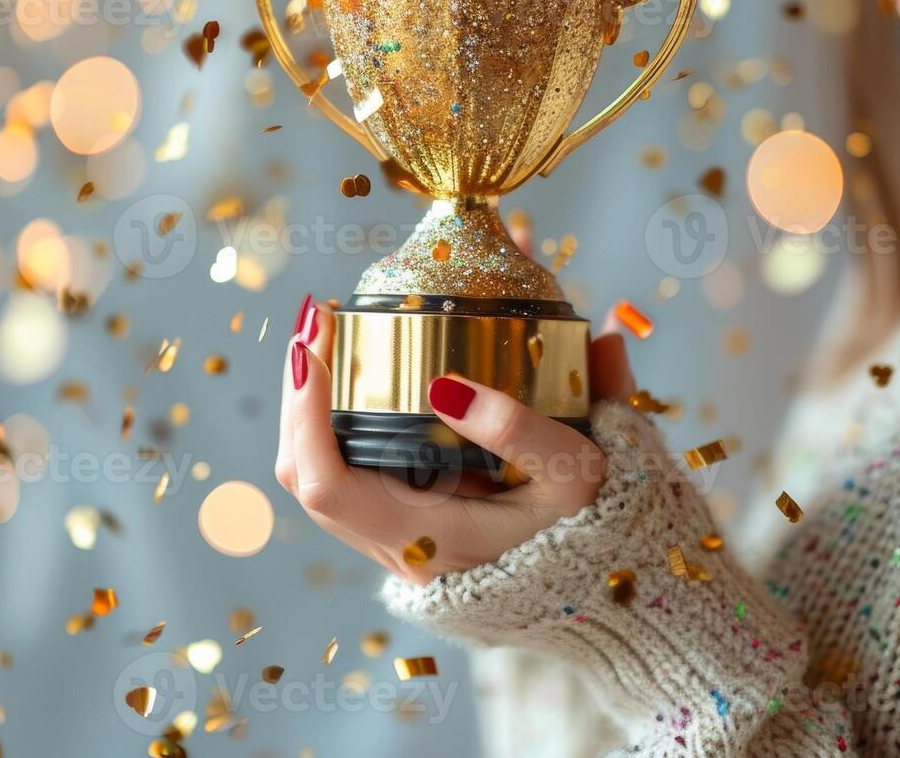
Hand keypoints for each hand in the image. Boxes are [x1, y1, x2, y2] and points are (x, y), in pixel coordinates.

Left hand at [276, 295, 636, 584]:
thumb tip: (451, 384)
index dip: (306, 415)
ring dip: (309, 406)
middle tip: (316, 320)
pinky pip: (343, 472)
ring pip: (316, 473)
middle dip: (298, 393)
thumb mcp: (576, 477)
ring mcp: (394, 539)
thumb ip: (524, 431)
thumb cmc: (592, 530)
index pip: (326, 486)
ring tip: (326, 336)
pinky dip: (333, 422)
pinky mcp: (404, 524)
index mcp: (428, 540)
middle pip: (304, 474)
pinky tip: (354, 373)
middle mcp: (397, 547)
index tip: (314, 344)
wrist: (601, 580)